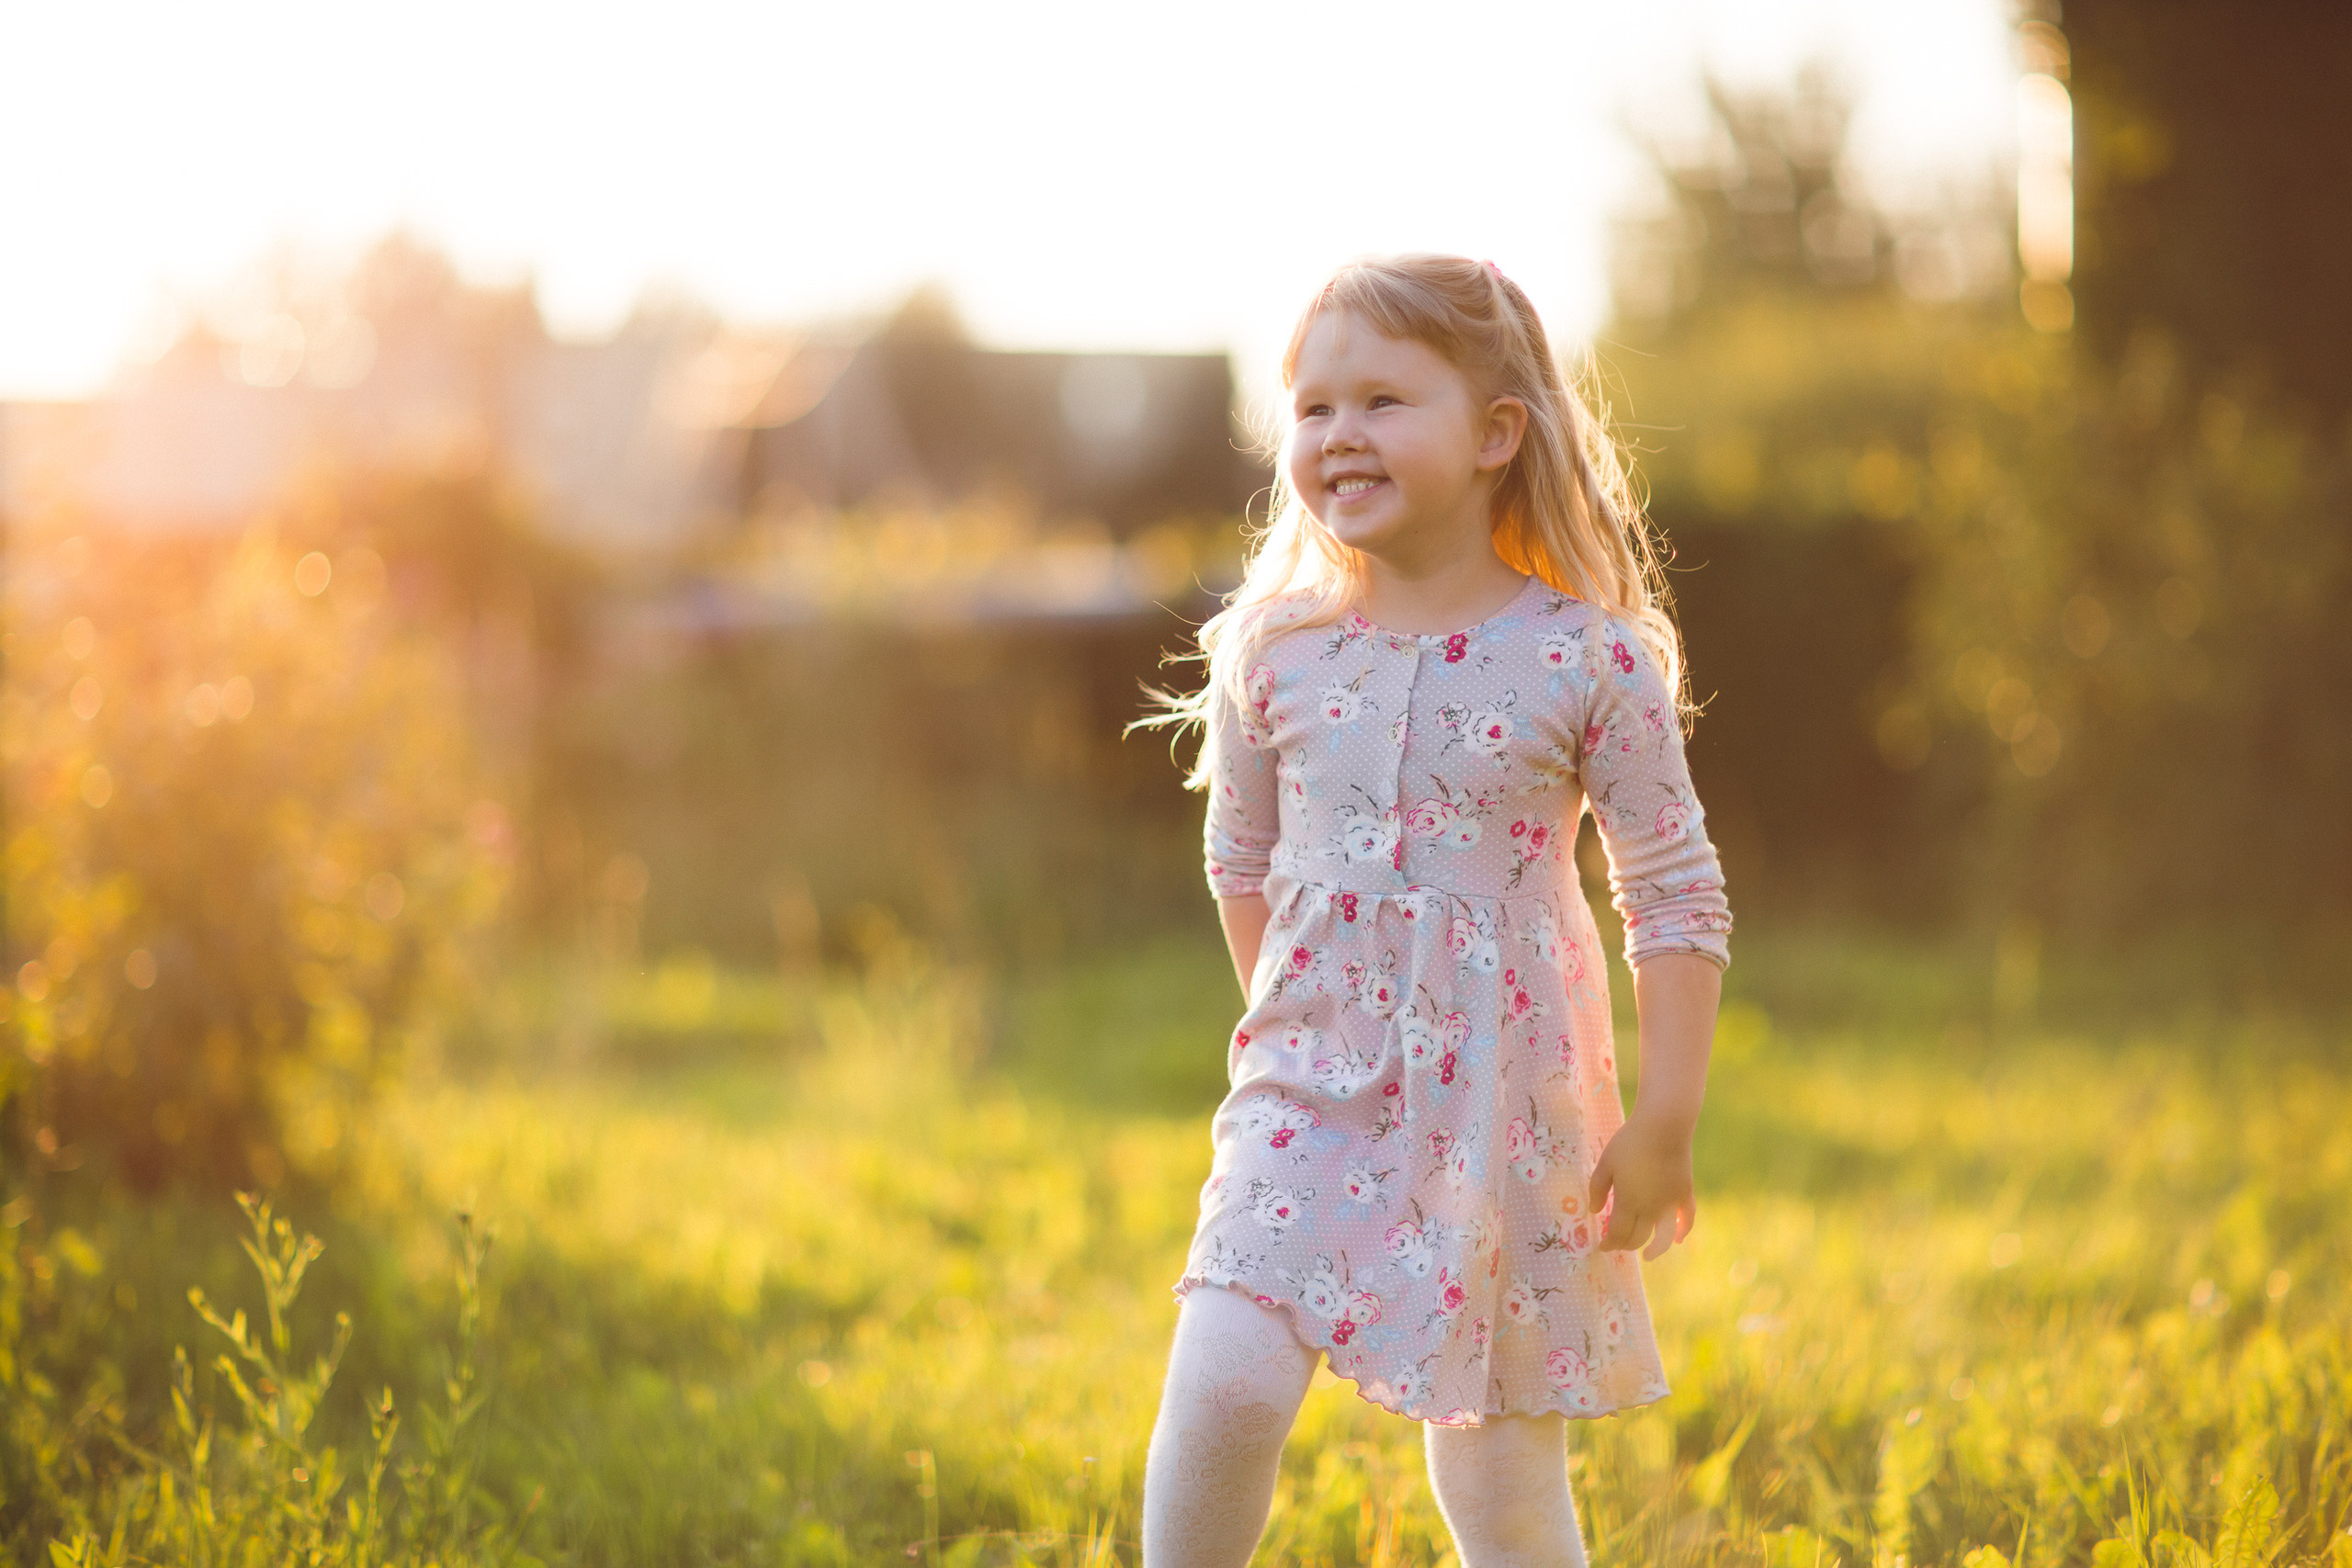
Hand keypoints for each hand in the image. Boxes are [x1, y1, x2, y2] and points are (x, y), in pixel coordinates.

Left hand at [1587, 1110, 1696, 1261]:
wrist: (1663, 1127)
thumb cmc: (1629, 1142)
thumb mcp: (1605, 1163)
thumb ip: (1597, 1189)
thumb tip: (1594, 1212)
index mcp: (1628, 1203)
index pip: (1618, 1234)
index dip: (1609, 1243)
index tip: (1602, 1245)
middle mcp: (1651, 1209)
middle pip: (1638, 1238)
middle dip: (1626, 1244)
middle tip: (1618, 1243)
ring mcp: (1670, 1203)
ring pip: (1664, 1237)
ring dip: (1655, 1249)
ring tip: (1648, 1256)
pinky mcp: (1685, 1193)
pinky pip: (1687, 1219)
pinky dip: (1683, 1231)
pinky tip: (1678, 1239)